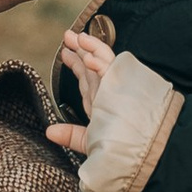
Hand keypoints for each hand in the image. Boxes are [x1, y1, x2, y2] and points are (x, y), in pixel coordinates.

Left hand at [46, 25, 114, 153]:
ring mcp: (116, 89)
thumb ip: (71, 135)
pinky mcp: (123, 89)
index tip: (65, 53)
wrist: (141, 155)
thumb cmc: (121, 152)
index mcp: (101, 104)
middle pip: (92, 67)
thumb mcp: (91, 142)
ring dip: (90, 48)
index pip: (87, 79)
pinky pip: (110, 71)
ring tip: (78, 37)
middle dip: (80, 50)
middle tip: (68, 36)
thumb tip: (49, 132)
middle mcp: (107, 94)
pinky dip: (99, 63)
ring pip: (102, 62)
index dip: (76, 65)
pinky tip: (88, 56)